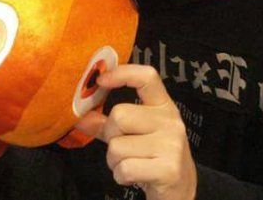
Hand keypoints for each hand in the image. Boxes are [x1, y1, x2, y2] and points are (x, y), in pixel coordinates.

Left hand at [75, 65, 196, 199]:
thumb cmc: (153, 156)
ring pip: (117, 145)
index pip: (147, 77)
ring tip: (130, 164)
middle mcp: (170, 121)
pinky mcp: (168, 169)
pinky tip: (135, 176)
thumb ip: (108, 124)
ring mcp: (171, 145)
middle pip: (120, 115)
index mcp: (163, 106)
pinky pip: (124, 168)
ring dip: (114, 160)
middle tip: (122, 147)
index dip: (122, 73)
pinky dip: (121, 176)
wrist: (180, 189)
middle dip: (111, 135)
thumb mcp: (135, 134)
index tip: (102, 80)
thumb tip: (81, 117)